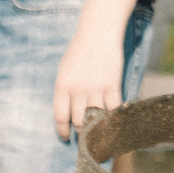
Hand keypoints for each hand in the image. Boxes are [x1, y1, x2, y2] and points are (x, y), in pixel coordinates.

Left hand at [53, 11, 135, 142]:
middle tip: (85, 138)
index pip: (60, 116)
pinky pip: (113, 109)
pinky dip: (113, 117)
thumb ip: (66, 91)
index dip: (62, 131)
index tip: (65, 138)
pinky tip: (113, 121)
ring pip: (96, 118)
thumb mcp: (64, 70)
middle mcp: (78, 90)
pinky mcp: (112, 86)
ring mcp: (96, 88)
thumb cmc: (79, 51)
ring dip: (98, 128)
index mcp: (62, 86)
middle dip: (81, 132)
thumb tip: (68, 113)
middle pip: (79, 121)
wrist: (98, 34)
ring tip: (99, 133)